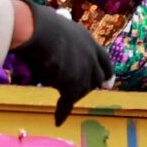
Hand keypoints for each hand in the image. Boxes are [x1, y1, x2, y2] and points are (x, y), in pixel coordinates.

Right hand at [11, 3, 109, 122]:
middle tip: (75, 96)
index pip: (104, 61)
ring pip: (80, 91)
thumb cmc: (40, 25)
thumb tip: (54, 39)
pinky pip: (67, 102)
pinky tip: (58, 121)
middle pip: (94, 79)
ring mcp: (83, 69)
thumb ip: (63, 40)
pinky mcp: (71, 82)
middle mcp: (90, 56)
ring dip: (70, 98)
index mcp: (89, 41)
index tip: (107, 84)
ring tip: (59, 103)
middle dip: (87, 88)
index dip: (106, 74)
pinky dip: (62, 112)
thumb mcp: (60, 28)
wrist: (38, 29)